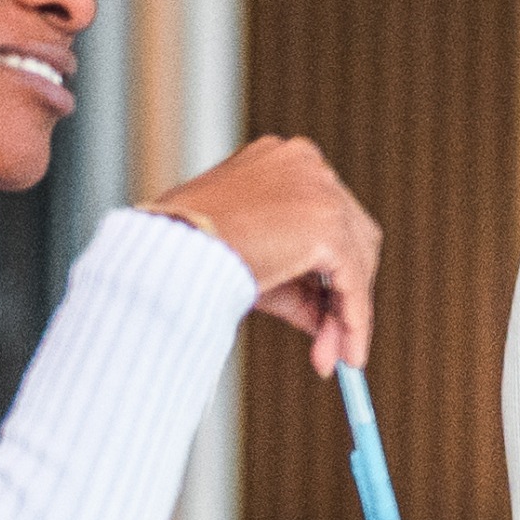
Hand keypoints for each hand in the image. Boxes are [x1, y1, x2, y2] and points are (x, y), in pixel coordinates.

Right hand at [144, 135, 384, 369]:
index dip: (328, 270)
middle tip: (333, 344)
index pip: (326, 218)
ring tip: (333, 357)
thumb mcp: (246, 263)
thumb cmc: (182, 252)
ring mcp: (319, 189)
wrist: (163, 253)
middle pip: (351, 235)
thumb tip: (324, 323)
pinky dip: (353, 318)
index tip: (324, 314)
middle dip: (343, 294)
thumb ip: (290, 287)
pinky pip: (352, 279)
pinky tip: (345, 353)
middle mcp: (306, 165)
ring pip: (356, 259)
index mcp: (282, 162)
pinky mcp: (327, 223)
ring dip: (348, 314)